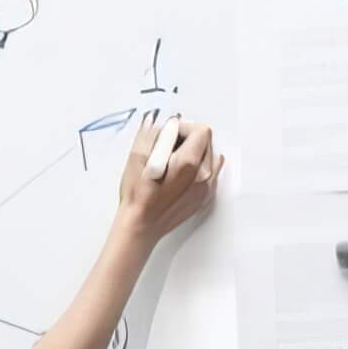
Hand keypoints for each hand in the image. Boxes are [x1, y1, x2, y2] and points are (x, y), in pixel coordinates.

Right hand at [114, 114, 221, 247]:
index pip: (200, 130)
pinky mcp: (204, 196)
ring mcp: (206, 187)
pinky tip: (179, 175)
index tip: (170, 134)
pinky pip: (210, 173)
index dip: (184, 127)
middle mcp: (203, 175)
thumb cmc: (137, 195)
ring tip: (174, 162)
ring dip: (195, 153)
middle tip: (169, 147)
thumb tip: (162, 122)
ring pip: (210, 156)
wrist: (140, 226)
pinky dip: (197, 168)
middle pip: (208, 142)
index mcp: (188, 163)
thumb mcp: (137, 158)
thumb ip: (153, 134)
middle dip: (189, 139)